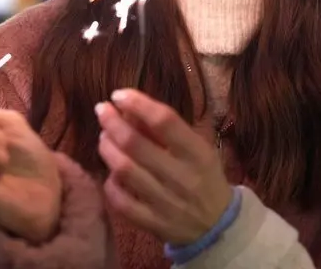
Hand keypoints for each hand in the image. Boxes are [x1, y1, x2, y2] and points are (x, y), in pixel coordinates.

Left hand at [96, 88, 233, 245]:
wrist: (218, 225)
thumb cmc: (205, 177)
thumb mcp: (199, 149)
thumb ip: (169, 131)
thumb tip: (130, 109)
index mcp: (198, 153)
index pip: (164, 121)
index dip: (138, 104)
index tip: (119, 94)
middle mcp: (182, 177)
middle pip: (136, 144)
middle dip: (113, 122)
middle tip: (102, 109)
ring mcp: (166, 202)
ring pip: (125, 170)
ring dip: (108, 149)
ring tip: (103, 136)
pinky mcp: (153, 224)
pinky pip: (121, 201)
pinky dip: (110, 183)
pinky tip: (110, 172)